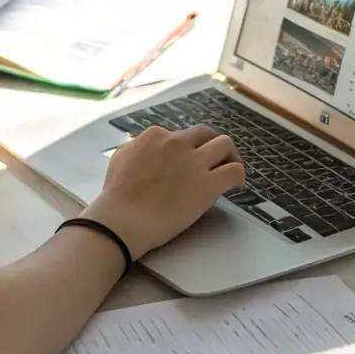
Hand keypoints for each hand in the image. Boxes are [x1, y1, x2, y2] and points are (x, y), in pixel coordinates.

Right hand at [80, 124, 243, 259]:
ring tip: (227, 169)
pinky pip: (234, 171)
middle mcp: (177, 143)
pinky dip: (238, 175)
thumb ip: (138, 149)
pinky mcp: (208, 185)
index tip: (186, 163)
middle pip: (206, 133)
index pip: (181, 135)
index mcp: (156, 135)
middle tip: (213, 161)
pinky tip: (235, 185)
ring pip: (225, 144)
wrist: (121, 220)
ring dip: (229, 155)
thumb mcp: (121, 158)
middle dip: (211, 145)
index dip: (186, 149)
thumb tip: (149, 152)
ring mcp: (194, 162)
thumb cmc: (116, 196)